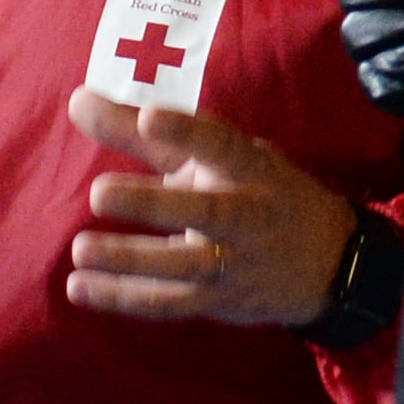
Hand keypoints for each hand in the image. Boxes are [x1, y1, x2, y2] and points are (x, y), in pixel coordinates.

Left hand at [64, 89, 356, 325]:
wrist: (327, 262)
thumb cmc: (251, 191)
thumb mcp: (211, 157)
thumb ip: (141, 134)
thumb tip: (75, 101)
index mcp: (250, 169)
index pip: (222, 145)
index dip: (188, 131)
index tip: (149, 116)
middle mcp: (249, 215)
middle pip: (206, 212)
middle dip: (153, 204)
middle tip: (99, 193)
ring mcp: (237, 263)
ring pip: (186, 266)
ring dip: (131, 261)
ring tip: (81, 249)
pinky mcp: (219, 300)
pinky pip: (170, 303)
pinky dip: (124, 298)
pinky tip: (80, 287)